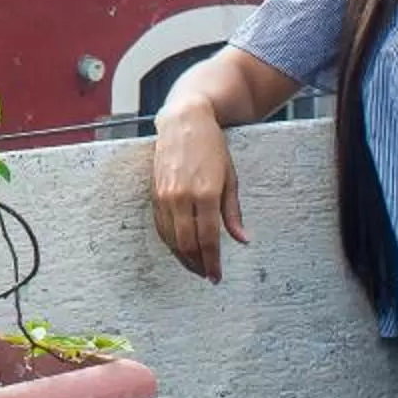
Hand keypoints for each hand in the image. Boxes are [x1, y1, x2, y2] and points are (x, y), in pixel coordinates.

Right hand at [149, 108, 249, 282]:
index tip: (216, 275)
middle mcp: (182, 197)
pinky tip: (179, 247)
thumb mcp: (230, 178)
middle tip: (207, 274)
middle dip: (197, 264)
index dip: (212, 262)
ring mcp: (165, 195)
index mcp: (205, 193)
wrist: (185, 121)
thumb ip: (233, 212)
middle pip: (187, 243)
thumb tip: (242, 240)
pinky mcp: (154, 192)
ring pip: (171, 238)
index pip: (207, 239)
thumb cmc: (212, 147)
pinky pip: (160, 225)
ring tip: (195, 266)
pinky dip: (170, 241)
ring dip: (183, 256)